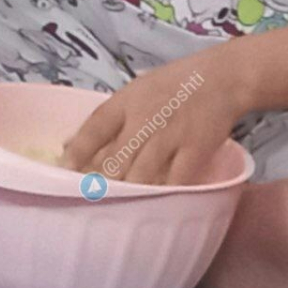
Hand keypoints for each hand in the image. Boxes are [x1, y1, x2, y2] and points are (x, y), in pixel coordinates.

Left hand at [62, 47, 251, 186]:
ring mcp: (171, 136)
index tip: (64, 173)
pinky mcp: (195, 151)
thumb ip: (107, 119)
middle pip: (114, 160)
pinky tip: (152, 205)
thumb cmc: (176, 85)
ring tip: (117, 210)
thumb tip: (67, 148)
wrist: (224, 77)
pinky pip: (173, 183)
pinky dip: (161, 196)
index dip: (76, 153)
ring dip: (127, 195)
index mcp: (128, 100)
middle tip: (89, 201)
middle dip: (99, 184)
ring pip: (139, 177)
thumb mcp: (137, 90)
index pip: (94, 127)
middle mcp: (146, 118)